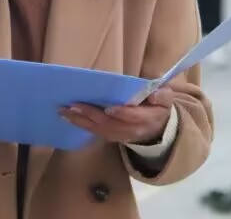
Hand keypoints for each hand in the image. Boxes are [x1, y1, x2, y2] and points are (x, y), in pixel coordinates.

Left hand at [59, 87, 174, 144]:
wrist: (156, 129)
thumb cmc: (158, 106)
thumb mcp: (166, 98)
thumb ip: (161, 94)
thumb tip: (154, 94)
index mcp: (148, 118)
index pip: (134, 118)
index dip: (123, 114)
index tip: (110, 108)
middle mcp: (132, 130)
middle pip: (110, 125)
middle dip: (91, 115)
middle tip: (74, 105)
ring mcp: (120, 135)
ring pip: (99, 130)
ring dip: (81, 121)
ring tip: (64, 111)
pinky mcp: (111, 136)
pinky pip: (95, 132)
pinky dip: (81, 125)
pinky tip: (68, 117)